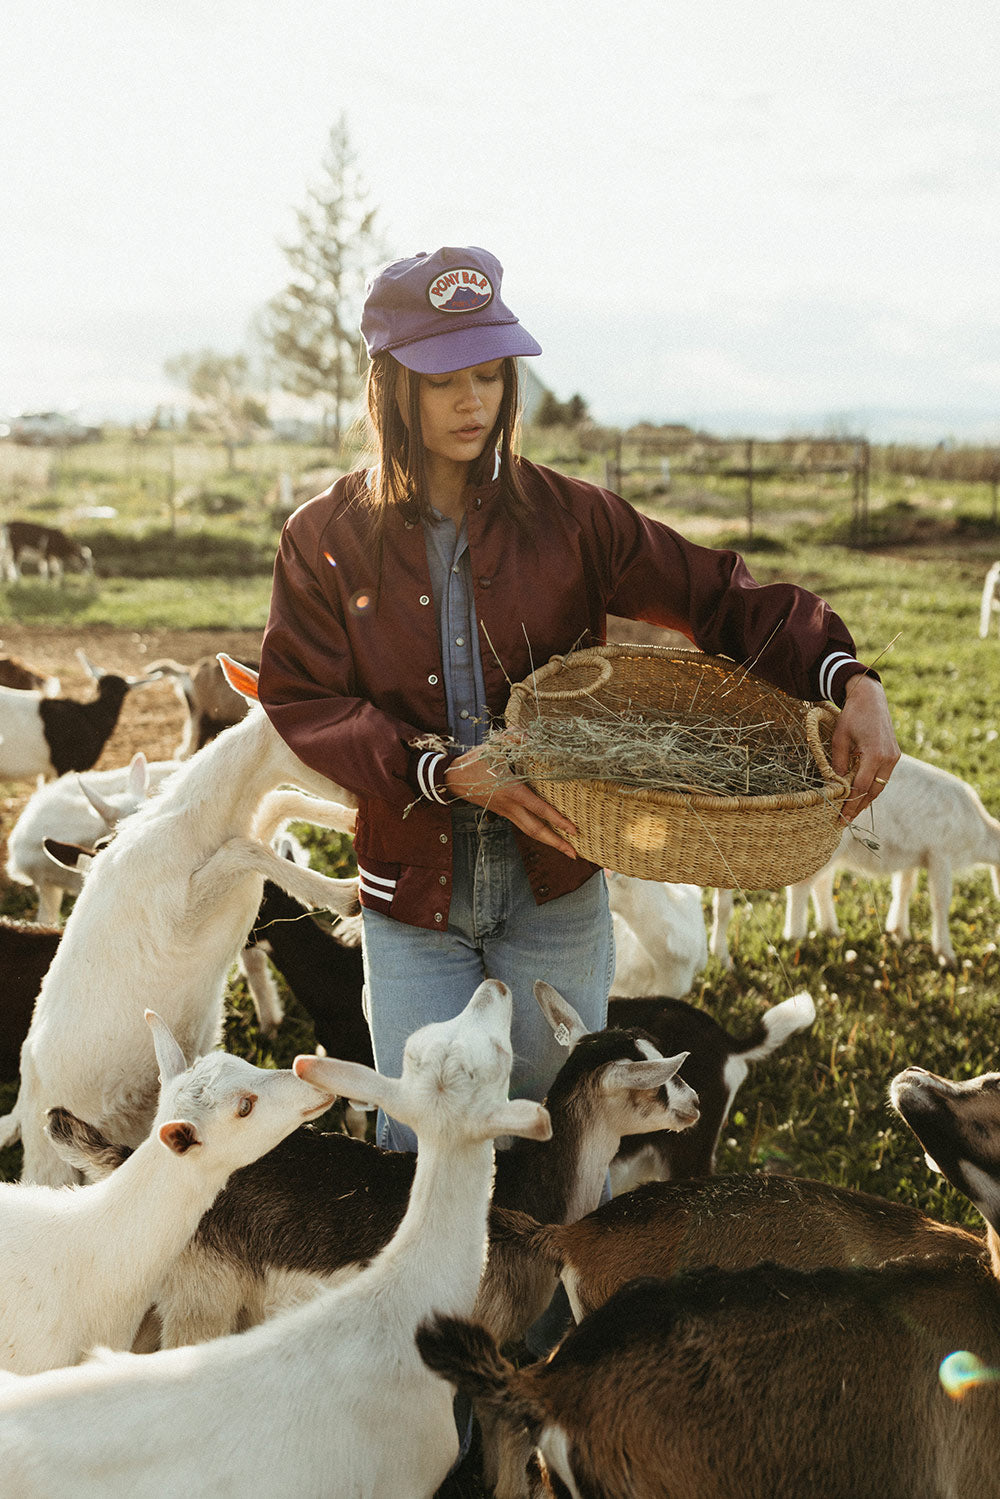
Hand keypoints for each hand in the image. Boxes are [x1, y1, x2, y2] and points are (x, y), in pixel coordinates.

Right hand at [444, 741, 578, 857]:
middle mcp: (510, 806)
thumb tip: (531, 736)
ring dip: (548, 841)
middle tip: (574, 853)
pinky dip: (537, 831)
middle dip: (556, 843)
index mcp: (512, 791)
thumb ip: (514, 739)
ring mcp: (505, 812)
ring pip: (529, 831)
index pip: (539, 809)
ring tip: (565, 848)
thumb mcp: (494, 746)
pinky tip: (548, 833)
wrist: (452, 778)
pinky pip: (523, 825)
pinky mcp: (502, 812)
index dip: (558, 820)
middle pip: (536, 831)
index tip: (574, 829)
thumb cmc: (474, 761)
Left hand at [830, 674, 900, 822]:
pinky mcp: (894, 754)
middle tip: (845, 820)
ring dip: (867, 798)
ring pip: (880, 785)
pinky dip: (872, 786)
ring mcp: (894, 757)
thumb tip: (835, 785)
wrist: (871, 698)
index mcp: (874, 754)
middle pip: (873, 790)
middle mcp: (888, 758)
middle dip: (859, 806)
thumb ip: (838, 763)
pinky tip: (861, 794)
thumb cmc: (852, 715)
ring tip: (852, 810)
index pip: (860, 787)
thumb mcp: (839, 738)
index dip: (850, 804)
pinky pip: (883, 776)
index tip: (841, 818)